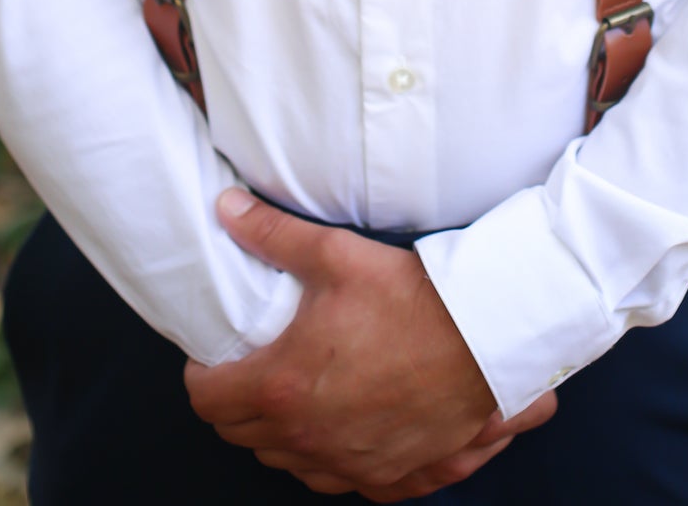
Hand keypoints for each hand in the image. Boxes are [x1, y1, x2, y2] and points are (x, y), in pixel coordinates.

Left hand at [184, 189, 557, 497]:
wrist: (485, 340)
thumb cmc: (411, 299)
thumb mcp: (335, 255)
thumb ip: (272, 234)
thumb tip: (226, 209)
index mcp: (283, 387)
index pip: (208, 401)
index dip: (202, 375)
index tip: (214, 355)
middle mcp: (310, 439)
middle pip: (242, 436)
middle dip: (237, 403)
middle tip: (253, 366)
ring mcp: (351, 466)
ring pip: (288, 464)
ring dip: (280, 434)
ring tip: (296, 393)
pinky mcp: (391, 478)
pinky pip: (340, 482)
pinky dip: (330, 458)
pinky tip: (341, 428)